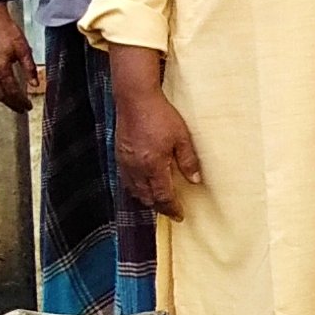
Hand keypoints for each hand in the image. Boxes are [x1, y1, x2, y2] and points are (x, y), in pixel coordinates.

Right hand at [0, 2, 36, 111]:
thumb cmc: (6, 30)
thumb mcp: (23, 49)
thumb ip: (29, 69)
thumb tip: (35, 84)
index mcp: (0, 69)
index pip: (12, 92)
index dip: (20, 102)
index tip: (27, 107)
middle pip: (0, 95)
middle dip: (11, 104)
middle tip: (21, 109)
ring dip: (1, 98)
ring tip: (12, 102)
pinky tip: (0, 89)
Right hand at [112, 54, 205, 215]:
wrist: (135, 99)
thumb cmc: (160, 116)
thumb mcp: (182, 137)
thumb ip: (188, 161)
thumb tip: (195, 181)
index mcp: (153, 166)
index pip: (163, 197)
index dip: (172, 208)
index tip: (180, 215)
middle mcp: (137, 169)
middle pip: (147, 198)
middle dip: (159, 207)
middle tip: (170, 210)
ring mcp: (125, 162)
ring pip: (134, 191)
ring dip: (146, 199)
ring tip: (158, 201)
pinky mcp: (119, 155)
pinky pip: (126, 179)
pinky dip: (135, 187)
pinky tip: (142, 185)